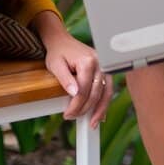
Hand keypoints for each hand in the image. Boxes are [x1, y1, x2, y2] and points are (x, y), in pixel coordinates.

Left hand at [33, 12, 112, 126]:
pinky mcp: (105, 70)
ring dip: (100, 110)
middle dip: (85, 109)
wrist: (62, 41)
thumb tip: (75, 94)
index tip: (67, 114)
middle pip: (96, 93)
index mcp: (88, 61)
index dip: (75, 105)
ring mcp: (104, 66)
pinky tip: (100, 113)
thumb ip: (65, 79)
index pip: (84, 90)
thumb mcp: (56, 65)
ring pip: (106, 92)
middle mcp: (100, 63)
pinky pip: (107, 89)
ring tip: (93, 123)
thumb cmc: (58, 52)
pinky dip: (104, 102)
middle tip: (73, 117)